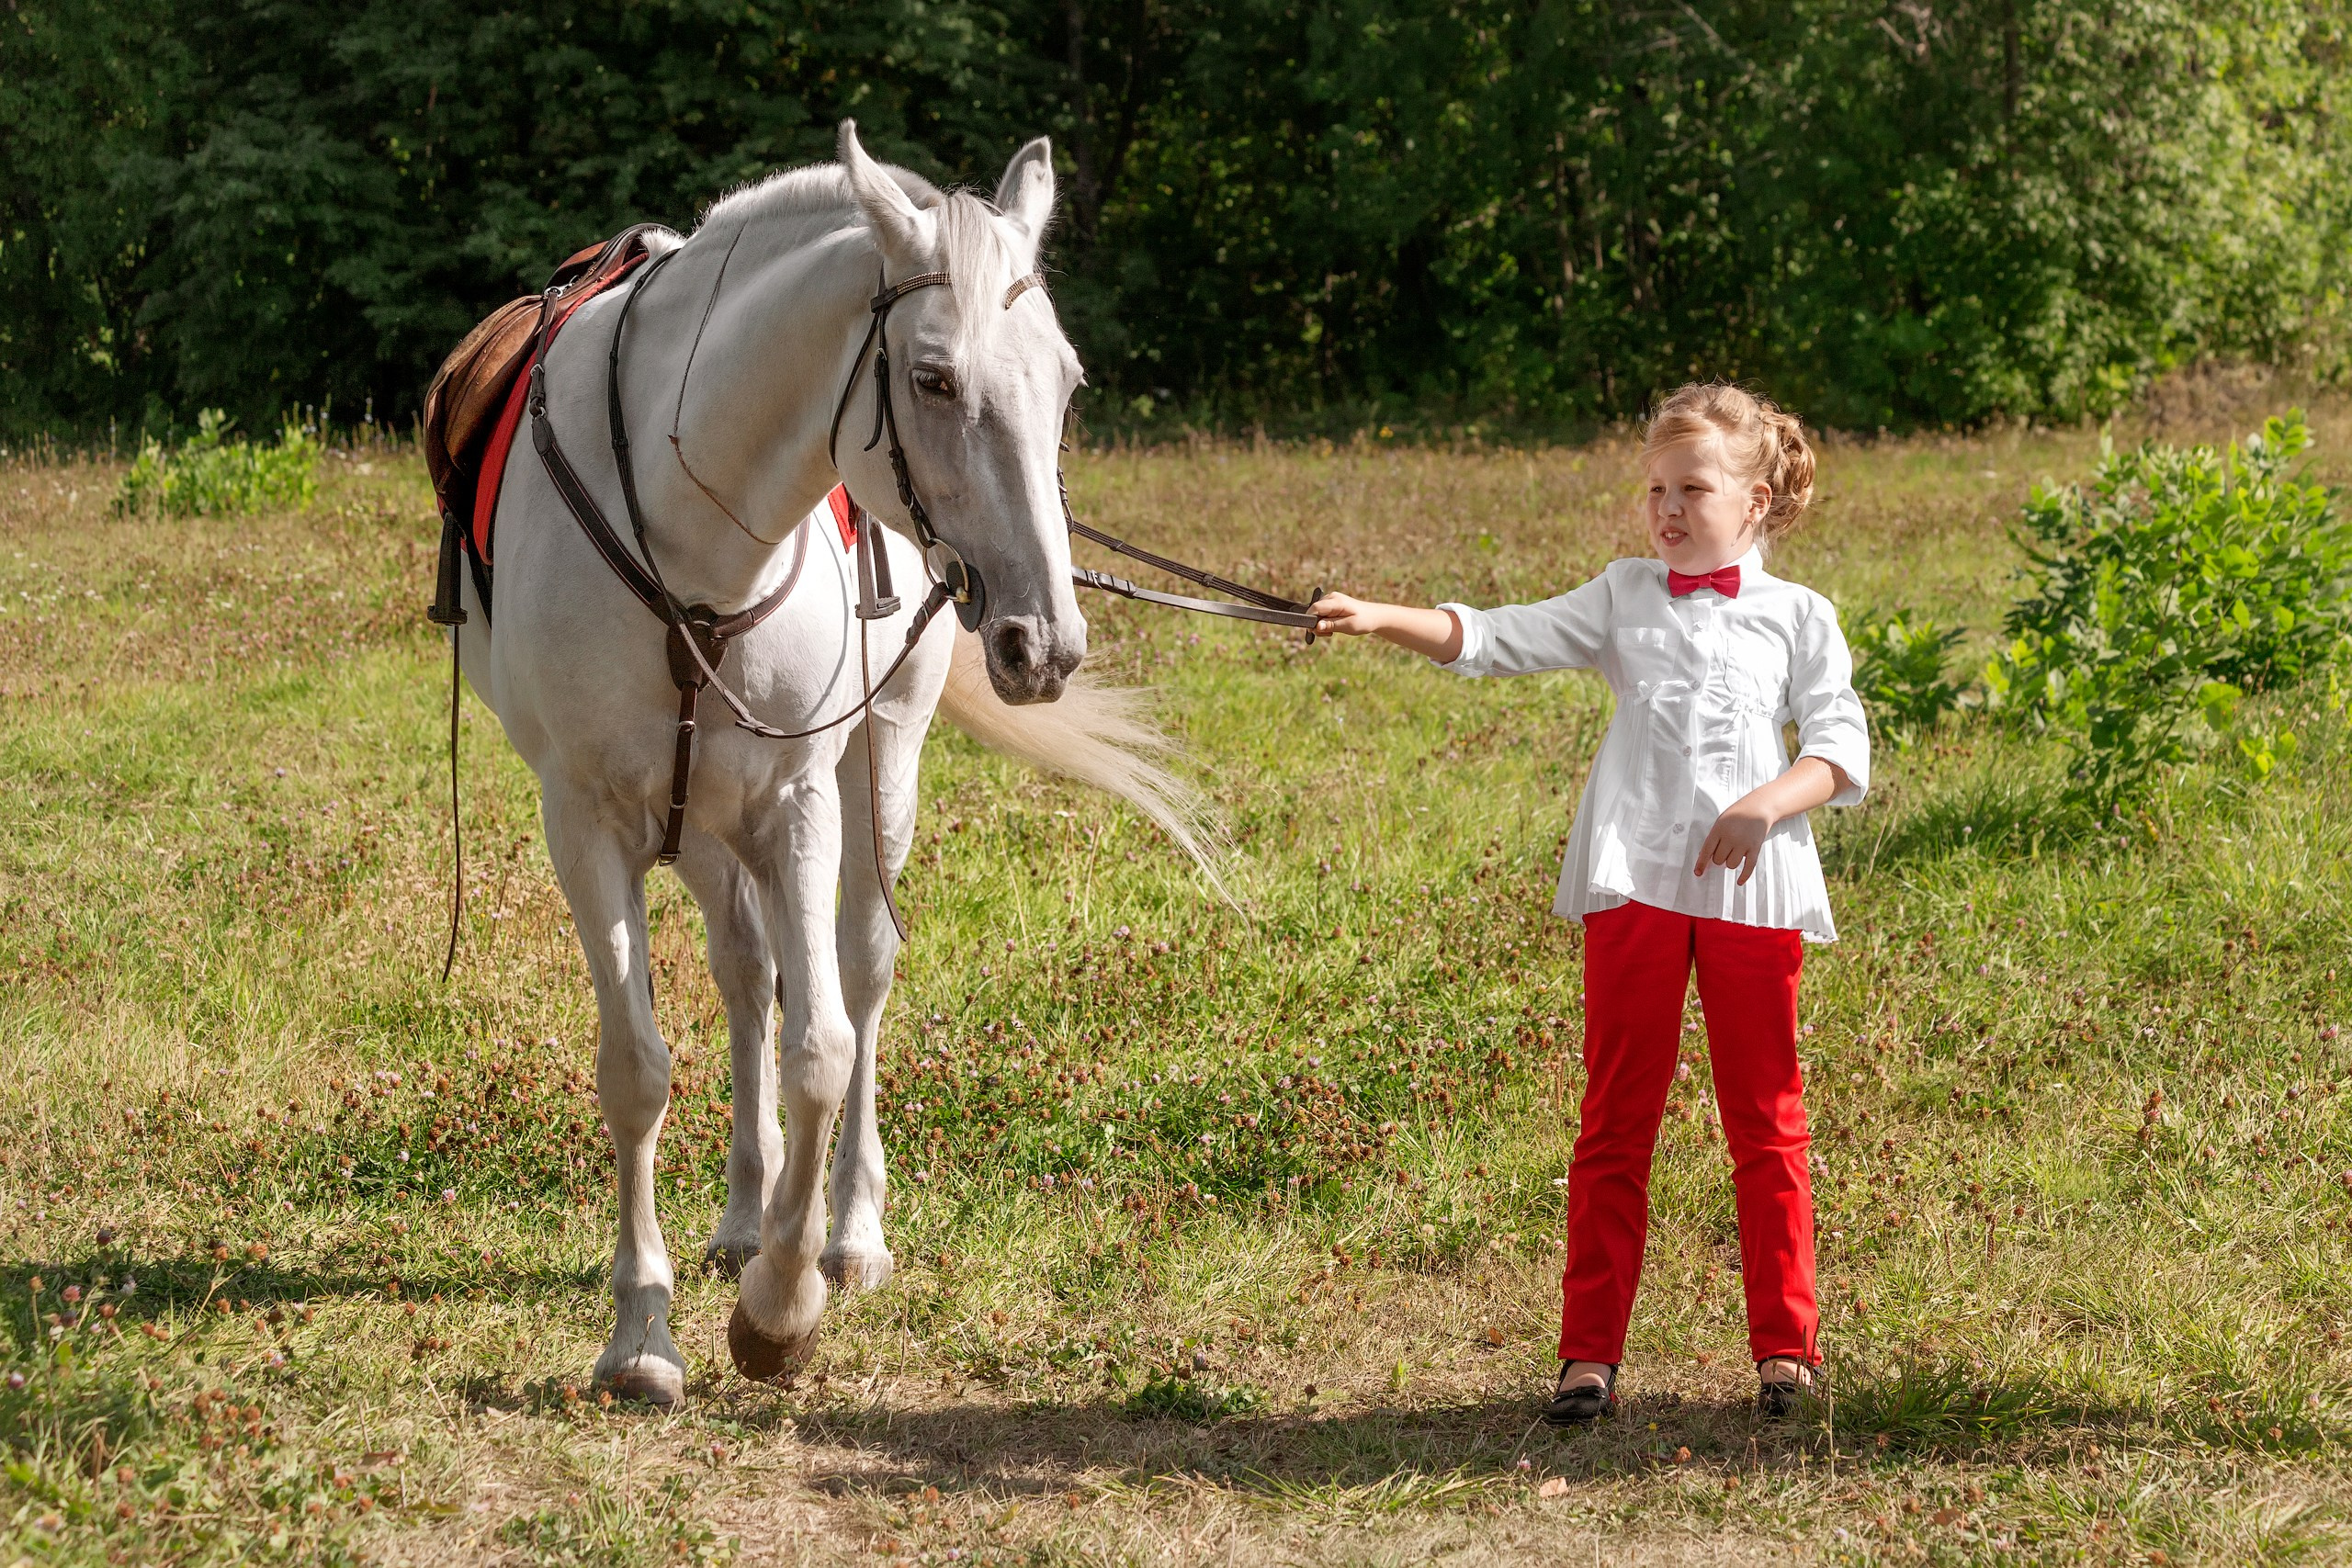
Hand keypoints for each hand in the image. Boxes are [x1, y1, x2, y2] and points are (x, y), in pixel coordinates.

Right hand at [1309, 592, 1382, 636]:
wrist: (1373, 616)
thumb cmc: (1364, 621)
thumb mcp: (1348, 626)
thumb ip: (1331, 625)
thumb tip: (1316, 626)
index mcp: (1336, 601)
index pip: (1315, 607)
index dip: (1310, 620)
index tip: (1315, 631)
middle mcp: (1332, 597)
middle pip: (1314, 611)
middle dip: (1316, 624)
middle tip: (1328, 634)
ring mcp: (1331, 600)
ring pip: (1316, 613)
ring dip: (1320, 624)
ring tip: (1332, 632)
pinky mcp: (1331, 604)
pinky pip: (1321, 613)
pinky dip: (1323, 622)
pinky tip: (1332, 627)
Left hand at [1695, 757, 1848, 882]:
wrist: (1759, 807)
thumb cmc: (1737, 815)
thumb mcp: (1721, 821)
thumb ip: (1714, 838)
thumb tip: (1706, 857)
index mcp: (1719, 829)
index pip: (1706, 850)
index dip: (1701, 863)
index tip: (1698, 873)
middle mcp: (1731, 837)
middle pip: (1719, 860)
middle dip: (1719, 858)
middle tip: (1725, 849)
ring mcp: (1744, 843)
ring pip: (1731, 864)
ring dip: (1731, 862)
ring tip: (1735, 851)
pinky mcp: (1755, 848)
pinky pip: (1748, 866)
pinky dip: (1744, 876)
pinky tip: (1739, 882)